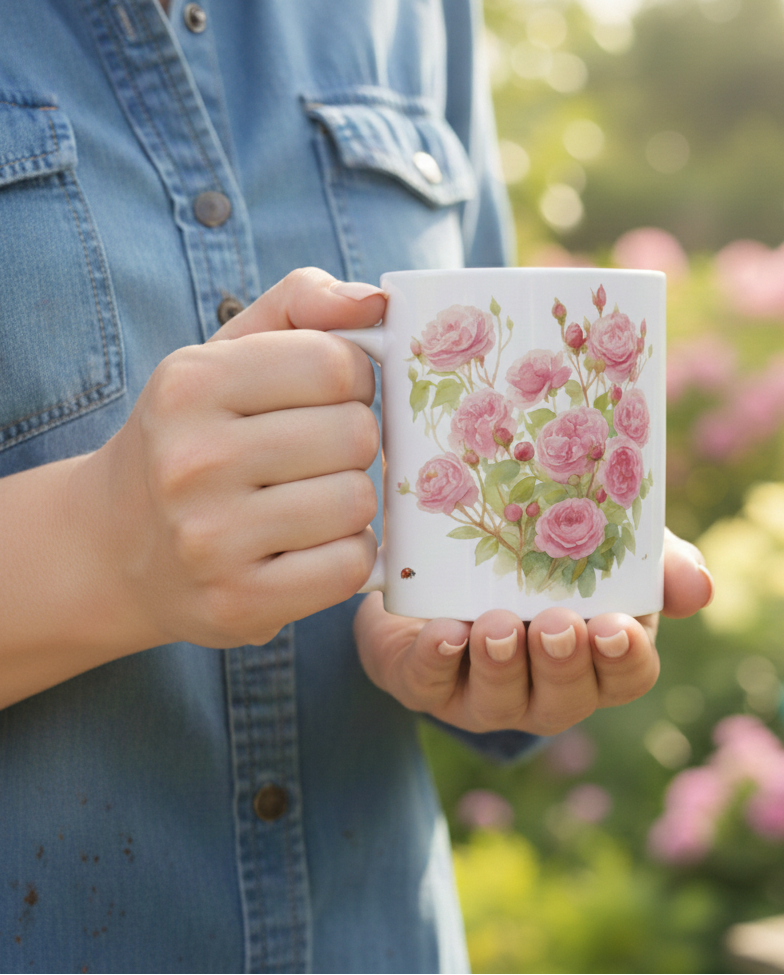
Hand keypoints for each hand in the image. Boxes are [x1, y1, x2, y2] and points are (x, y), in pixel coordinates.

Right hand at [75, 269, 385, 650]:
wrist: (114, 547)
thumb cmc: (194, 438)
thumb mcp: (225, 355)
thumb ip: (301, 304)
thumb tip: (377, 301)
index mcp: (190, 384)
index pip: (335, 364)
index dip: (353, 380)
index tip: (328, 397)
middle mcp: (191, 461)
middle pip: (356, 434)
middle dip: (353, 442)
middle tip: (316, 456)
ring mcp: (210, 540)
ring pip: (358, 501)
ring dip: (351, 500)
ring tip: (308, 501)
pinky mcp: (238, 603)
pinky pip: (349, 565)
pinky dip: (347, 553)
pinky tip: (311, 546)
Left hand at [353, 529, 712, 735]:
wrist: (447, 561)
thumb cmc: (541, 558)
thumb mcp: (603, 545)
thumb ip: (655, 559)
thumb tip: (700, 586)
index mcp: (597, 659)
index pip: (626, 676)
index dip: (624, 659)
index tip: (616, 626)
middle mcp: (546, 690)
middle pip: (565, 697)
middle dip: (561, 664)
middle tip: (556, 625)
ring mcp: (485, 694)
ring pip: (499, 699)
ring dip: (501, 664)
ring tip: (497, 627)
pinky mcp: (426, 683)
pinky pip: (430, 685)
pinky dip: (436, 661)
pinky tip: (443, 633)